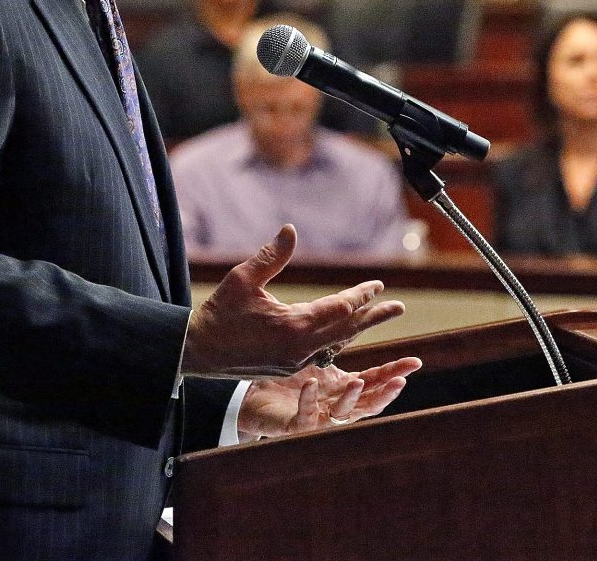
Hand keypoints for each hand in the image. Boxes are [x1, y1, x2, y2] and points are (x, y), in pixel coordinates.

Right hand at [181, 224, 406, 377]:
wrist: (197, 352)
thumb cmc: (219, 313)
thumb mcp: (243, 279)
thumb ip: (272, 256)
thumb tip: (290, 229)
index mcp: (293, 327)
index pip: (338, 308)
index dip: (360, 296)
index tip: (379, 285)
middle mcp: (300, 349)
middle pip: (346, 329)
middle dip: (373, 317)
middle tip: (399, 307)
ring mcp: (295, 361)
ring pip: (336, 342)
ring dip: (357, 328)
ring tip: (377, 316)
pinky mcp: (288, 367)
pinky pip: (322, 351)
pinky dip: (337, 338)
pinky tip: (345, 331)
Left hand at [237, 356, 422, 440]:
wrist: (251, 396)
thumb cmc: (285, 378)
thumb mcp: (317, 355)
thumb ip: (338, 339)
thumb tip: (360, 310)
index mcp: (343, 388)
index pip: (375, 381)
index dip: (395, 372)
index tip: (416, 361)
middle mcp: (335, 406)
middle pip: (368, 404)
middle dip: (386, 393)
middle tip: (400, 381)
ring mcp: (316, 417)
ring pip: (341, 416)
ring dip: (351, 399)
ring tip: (357, 381)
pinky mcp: (293, 425)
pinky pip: (304, 416)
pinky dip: (309, 400)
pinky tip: (311, 382)